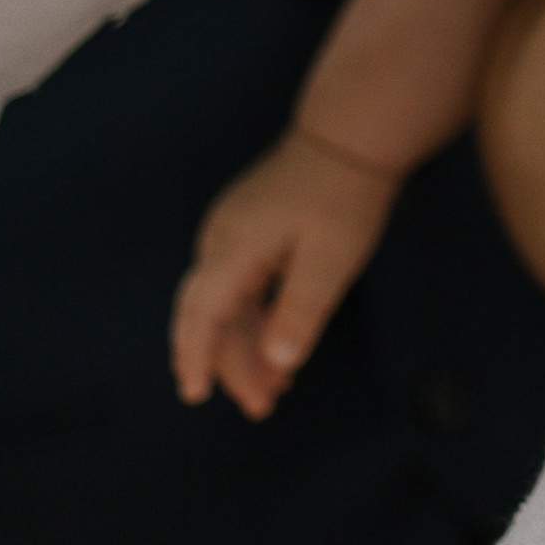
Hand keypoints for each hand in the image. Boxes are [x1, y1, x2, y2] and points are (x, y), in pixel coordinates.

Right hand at [173, 127, 398, 418]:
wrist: (349, 138)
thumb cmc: (343, 194)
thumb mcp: (331, 261)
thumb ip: (300, 312)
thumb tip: (277, 363)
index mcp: (235, 246)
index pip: (201, 312)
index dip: (196, 356)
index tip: (195, 394)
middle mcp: (222, 239)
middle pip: (208, 313)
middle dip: (227, 363)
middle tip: (258, 406)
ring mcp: (232, 232)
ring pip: (225, 303)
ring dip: (244, 346)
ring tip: (273, 390)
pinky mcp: (249, 230)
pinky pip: (239, 286)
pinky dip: (254, 320)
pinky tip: (275, 348)